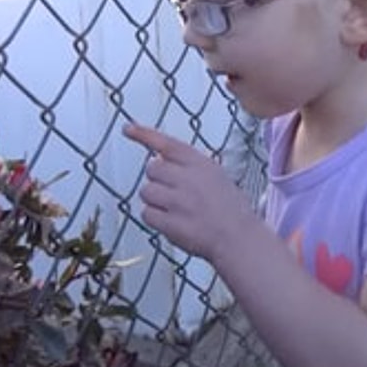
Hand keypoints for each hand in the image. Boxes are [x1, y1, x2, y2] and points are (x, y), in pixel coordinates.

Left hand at [122, 122, 257, 261]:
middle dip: (157, 179)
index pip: (167, 144)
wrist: (238, 238)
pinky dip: (155, 219)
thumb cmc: (228, 208)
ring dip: (155, 200)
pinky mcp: (171, 223)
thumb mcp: (215, 175)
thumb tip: (157, 160)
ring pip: (146, 191)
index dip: (144, 134)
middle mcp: (188, 179)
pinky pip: (147, 214)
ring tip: (175, 209)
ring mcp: (179, 201)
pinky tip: (172, 222)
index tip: (128, 128)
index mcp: (201, 164)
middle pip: (152, 169)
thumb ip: (188, 166)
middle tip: (173, 192)